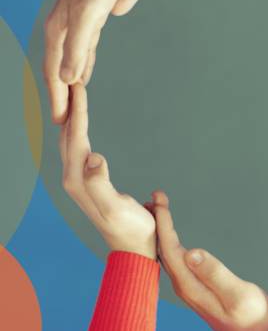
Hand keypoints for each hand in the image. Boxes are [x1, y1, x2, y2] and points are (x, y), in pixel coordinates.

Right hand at [44, 0, 132, 122]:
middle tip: (63, 122)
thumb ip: (78, 48)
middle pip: (60, 72)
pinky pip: (83, 53)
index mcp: (59, 33)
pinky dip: (82, 68)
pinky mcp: (91, 21)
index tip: (59, 122)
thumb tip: (69, 80)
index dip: (57, 98)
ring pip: (71, 63)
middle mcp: (64, 32)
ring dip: (70, 85)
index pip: (56, 74)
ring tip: (70, 105)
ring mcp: (77, 27)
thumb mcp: (89, 16)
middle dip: (61, 97)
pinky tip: (83, 76)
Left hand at [59, 84, 156, 259]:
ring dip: (73, 118)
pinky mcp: (90, 182)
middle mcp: (75, 178)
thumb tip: (93, 157)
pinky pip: (79, 148)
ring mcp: (81, 180)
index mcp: (79, 180)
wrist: (134, 248)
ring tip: (76, 98)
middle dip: (71, 109)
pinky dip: (79, 131)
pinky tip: (83, 127)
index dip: (78, 111)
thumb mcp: (115, 208)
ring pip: (71, 141)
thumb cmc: (131, 229)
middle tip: (74, 82)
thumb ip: (99, 184)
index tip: (79, 87)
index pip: (76, 138)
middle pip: (69, 136)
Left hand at [153, 191, 267, 330]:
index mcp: (190, 285)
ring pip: (168, 254)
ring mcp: (188, 287)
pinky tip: (173, 236)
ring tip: (159, 210)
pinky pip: (176, 259)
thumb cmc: (250, 317)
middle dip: (159, 222)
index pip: (170, 248)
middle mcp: (184, 285)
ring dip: (163, 231)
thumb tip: (192, 252)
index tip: (160, 201)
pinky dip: (171, 241)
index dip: (164, 223)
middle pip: (164, 249)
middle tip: (156, 196)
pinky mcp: (195, 287)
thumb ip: (215, 274)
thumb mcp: (237, 294)